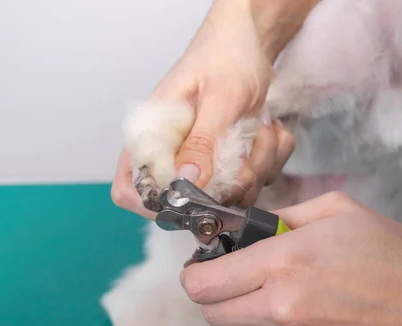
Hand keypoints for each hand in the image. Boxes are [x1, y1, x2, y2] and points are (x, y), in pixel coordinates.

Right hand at [110, 0, 306, 217]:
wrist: (249, 43)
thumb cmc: (225, 57)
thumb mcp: (218, 97)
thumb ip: (202, 141)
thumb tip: (185, 182)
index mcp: (150, 137)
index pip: (130, 191)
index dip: (157, 204)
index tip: (196, 194)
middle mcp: (171, 156)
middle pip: (187, 206)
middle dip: (229, 184)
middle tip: (246, 148)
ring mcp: (202, 165)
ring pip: (228, 198)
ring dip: (258, 167)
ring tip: (261, 127)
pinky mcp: (228, 166)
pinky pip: (255, 183)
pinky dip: (271, 158)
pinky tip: (268, 129)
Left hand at [180, 192, 401, 325]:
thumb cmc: (397, 257)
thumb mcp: (338, 211)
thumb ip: (282, 216)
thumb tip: (244, 230)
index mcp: (285, 263)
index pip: (203, 283)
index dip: (196, 275)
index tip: (204, 270)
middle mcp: (283, 312)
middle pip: (213, 314)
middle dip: (221, 296)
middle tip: (246, 283)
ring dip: (247, 324)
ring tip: (280, 308)